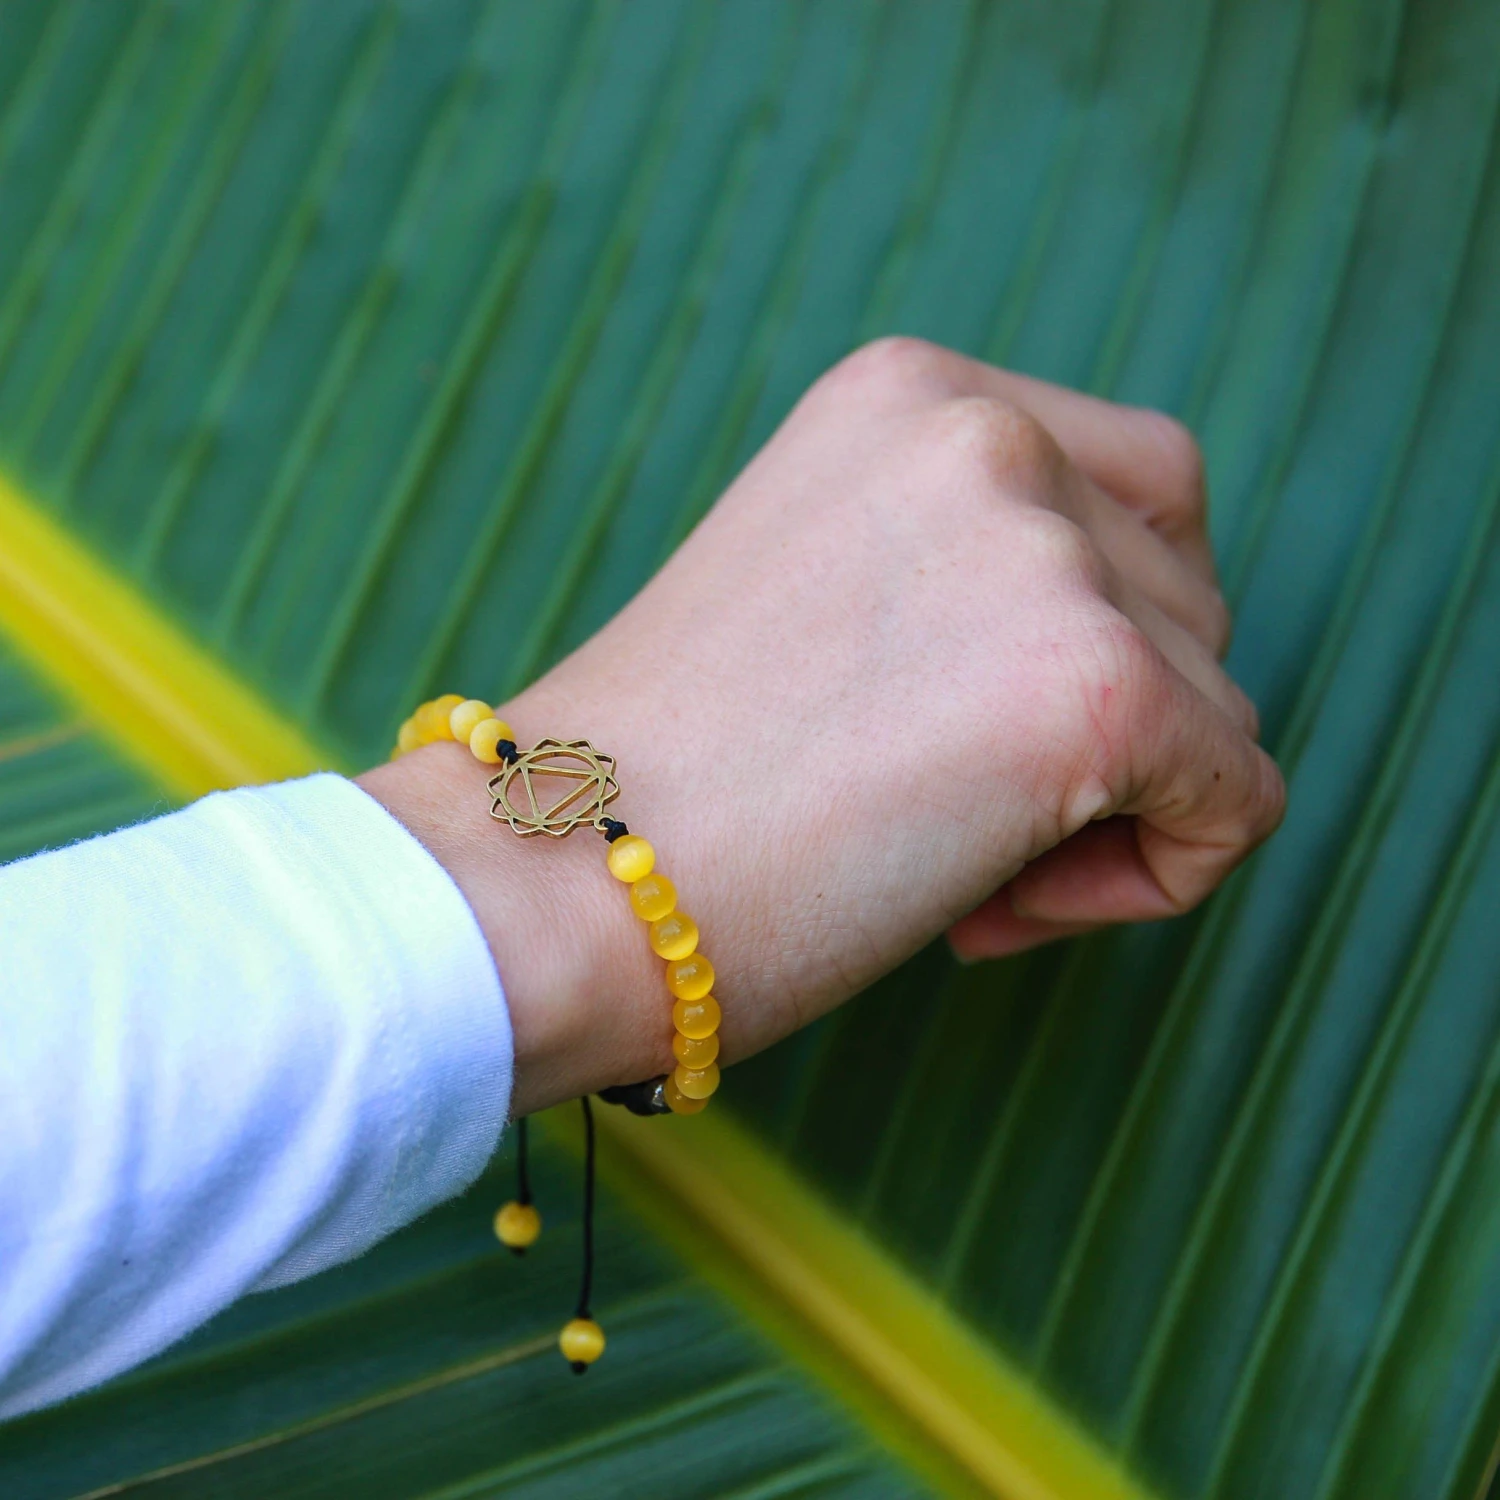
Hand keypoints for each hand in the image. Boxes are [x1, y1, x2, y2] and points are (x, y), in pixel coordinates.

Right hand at [360, 338, 1284, 1115]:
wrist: (549, 876)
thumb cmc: (662, 778)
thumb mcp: (827, 590)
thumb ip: (967, 574)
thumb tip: (1127, 664)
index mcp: (914, 394)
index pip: (1138, 486)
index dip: (1096, 621)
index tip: (969, 726)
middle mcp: (990, 433)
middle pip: (1188, 592)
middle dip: (1114, 718)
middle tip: (954, 818)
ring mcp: (1046, 551)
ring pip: (1215, 702)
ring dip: (1118, 805)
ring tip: (955, 871)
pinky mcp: (1097, 686)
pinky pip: (1237, 800)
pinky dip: (1158, 876)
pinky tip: (995, 914)